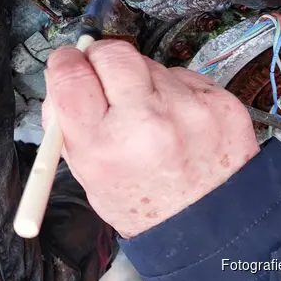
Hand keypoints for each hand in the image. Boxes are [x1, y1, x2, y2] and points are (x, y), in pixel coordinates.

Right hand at [43, 40, 258, 237]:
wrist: (209, 227)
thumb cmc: (143, 202)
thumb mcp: (87, 174)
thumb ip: (67, 121)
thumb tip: (62, 72)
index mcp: (103, 146)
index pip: (70, 74)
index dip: (65, 62)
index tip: (69, 62)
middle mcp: (145, 123)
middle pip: (111, 53)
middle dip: (102, 59)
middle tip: (105, 77)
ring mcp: (187, 110)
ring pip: (148, 62)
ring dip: (142, 80)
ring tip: (151, 116)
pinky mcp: (219, 102)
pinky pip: (183, 76)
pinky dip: (175, 91)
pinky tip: (177, 120)